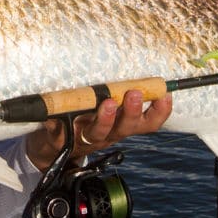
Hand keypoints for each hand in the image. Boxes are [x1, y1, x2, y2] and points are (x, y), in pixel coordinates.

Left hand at [26, 90, 172, 171]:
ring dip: (105, 119)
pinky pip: (60, 129)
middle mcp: (108, 134)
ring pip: (98, 132)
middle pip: (126, 128)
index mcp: (121, 126)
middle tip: (135, 95)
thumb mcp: (107, 106)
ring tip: (108, 104)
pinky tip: (56, 114)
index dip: (159, 112)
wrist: (53, 145)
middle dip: (132, 112)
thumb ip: (119, 92)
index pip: (147, 123)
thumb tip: (140, 72)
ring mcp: (85, 138)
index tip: (164, 95)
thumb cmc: (84, 120)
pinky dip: (58, 121)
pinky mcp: (61, 139)